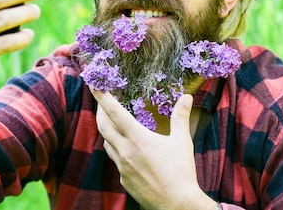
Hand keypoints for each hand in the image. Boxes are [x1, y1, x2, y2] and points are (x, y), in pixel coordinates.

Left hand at [91, 88, 217, 209]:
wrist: (176, 204)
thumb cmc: (181, 172)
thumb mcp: (182, 141)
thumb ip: (181, 117)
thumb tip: (187, 97)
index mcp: (138, 138)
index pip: (114, 112)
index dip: (102, 97)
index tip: (94, 85)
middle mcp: (125, 151)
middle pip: (103, 126)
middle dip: (99, 111)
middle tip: (101, 101)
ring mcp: (122, 167)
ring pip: (107, 142)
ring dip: (107, 130)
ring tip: (113, 122)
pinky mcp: (123, 179)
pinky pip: (115, 159)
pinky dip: (116, 148)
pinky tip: (126, 147)